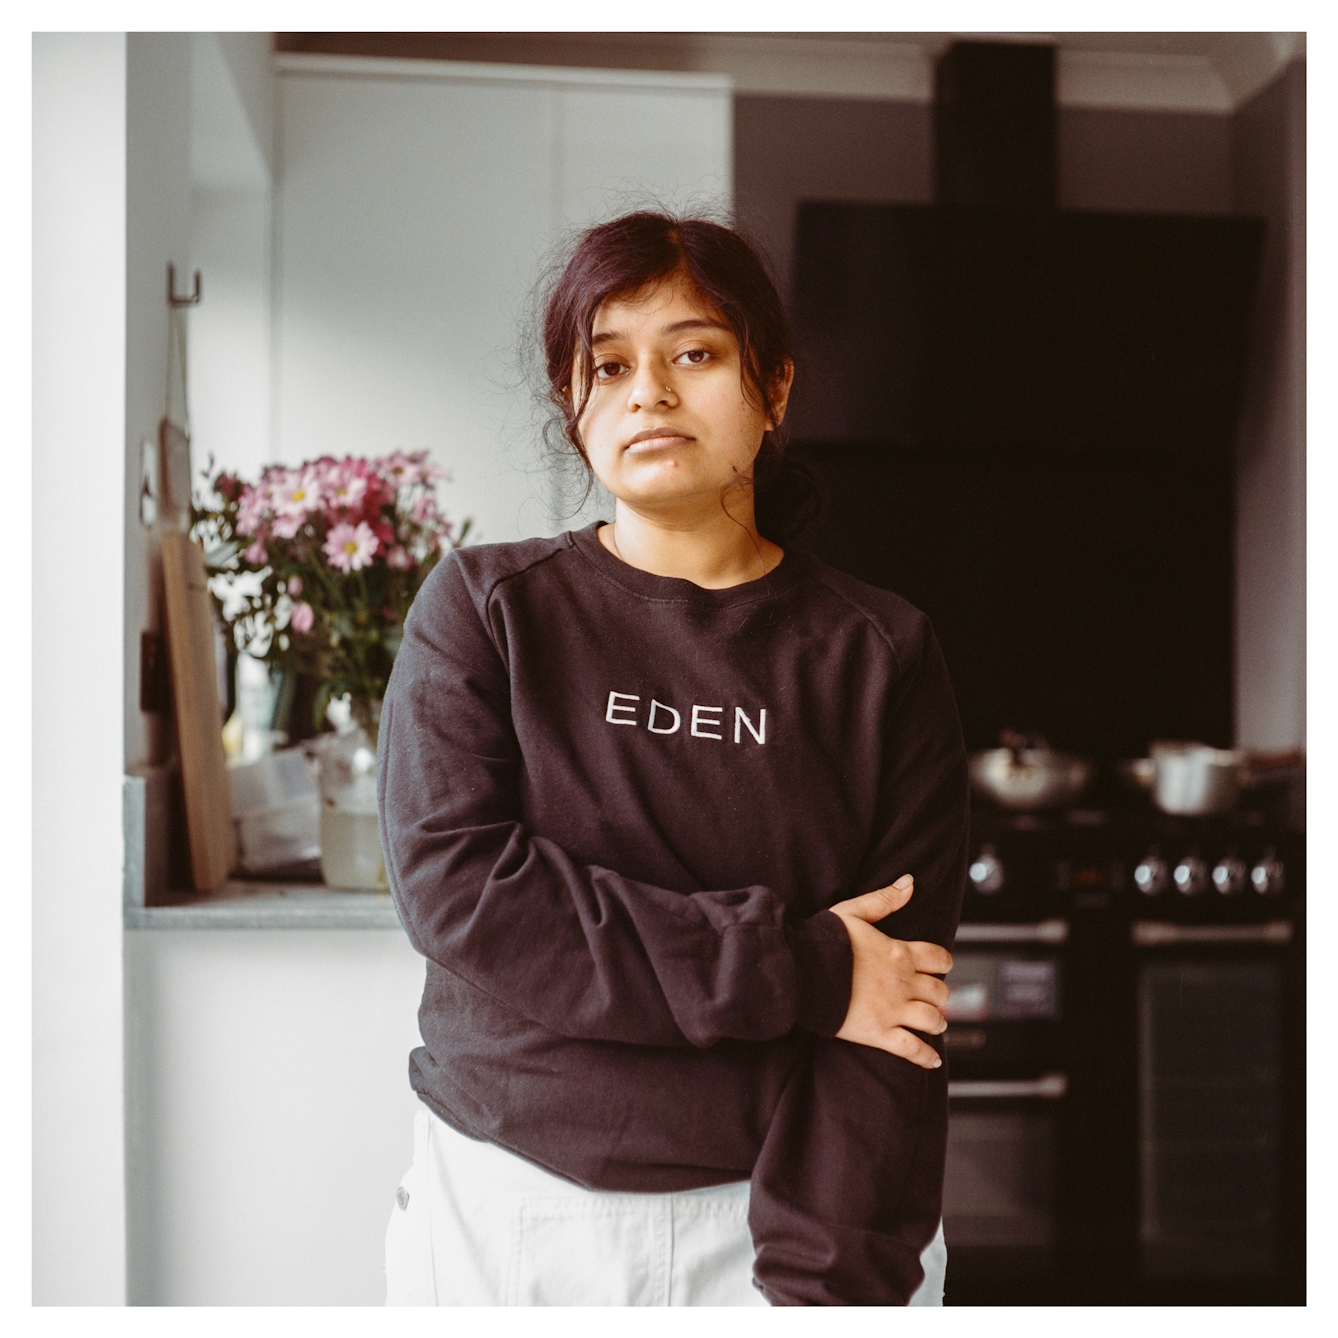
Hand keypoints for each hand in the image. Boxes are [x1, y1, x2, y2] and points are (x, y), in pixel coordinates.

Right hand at [828, 875, 953, 1068]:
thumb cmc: (822, 939)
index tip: (937, 967)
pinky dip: (926, 1056)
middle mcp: (902, 981)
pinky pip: (912, 1049)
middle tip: (931, 997)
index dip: (942, 962)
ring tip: (934, 1024)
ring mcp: (892, 1009)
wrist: (799, 970)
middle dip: (939, 994)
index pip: (939, 958)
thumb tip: (911, 881)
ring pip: (932, 1019)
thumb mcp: (853, 911)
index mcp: (899, 952)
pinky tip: (932, 1060)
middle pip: (940, 991)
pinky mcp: (879, 1033)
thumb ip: (885, 899)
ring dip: (936, 1022)